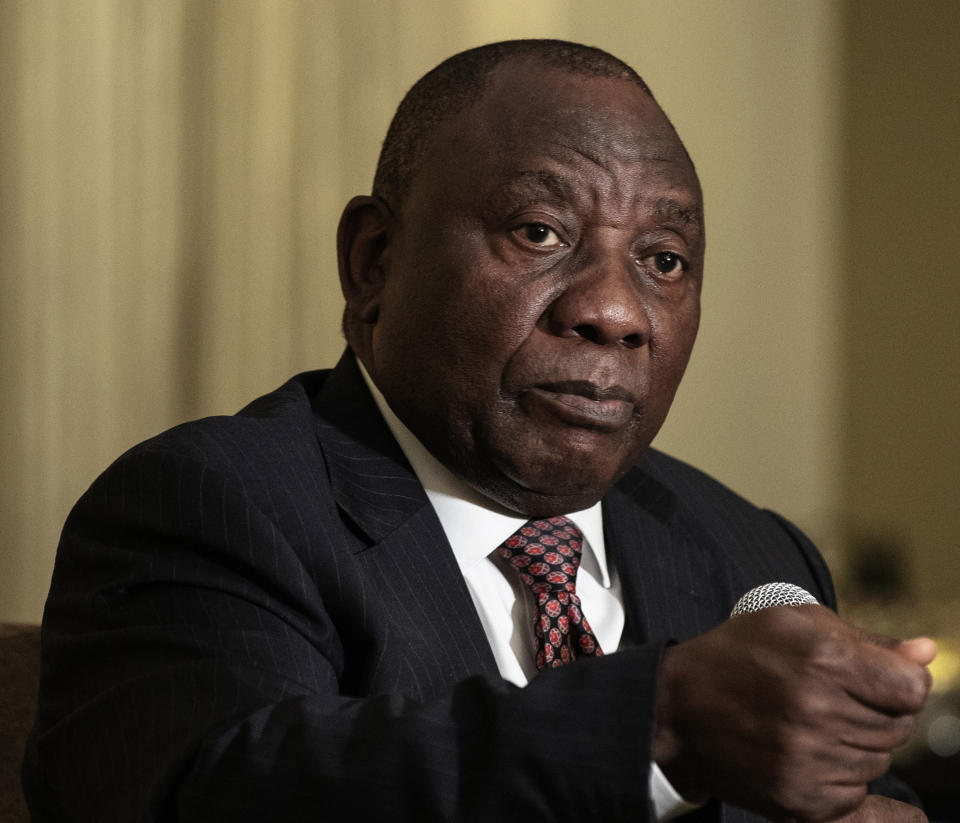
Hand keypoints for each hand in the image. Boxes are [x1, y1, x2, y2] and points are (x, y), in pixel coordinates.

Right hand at [652, 605, 933, 821]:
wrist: (678, 708)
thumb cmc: (737, 655)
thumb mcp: (793, 623)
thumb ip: (866, 638)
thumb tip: (926, 652)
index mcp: (821, 659)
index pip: (912, 688)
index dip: (903, 682)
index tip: (882, 678)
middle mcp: (817, 710)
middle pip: (900, 726)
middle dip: (880, 711)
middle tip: (838, 697)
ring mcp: (809, 759)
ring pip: (880, 759)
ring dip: (861, 742)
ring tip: (817, 722)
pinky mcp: (801, 799)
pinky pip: (861, 796)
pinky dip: (850, 778)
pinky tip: (830, 760)